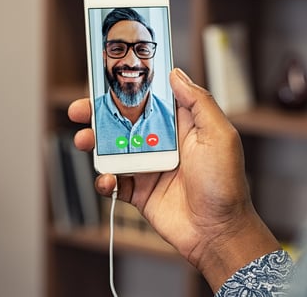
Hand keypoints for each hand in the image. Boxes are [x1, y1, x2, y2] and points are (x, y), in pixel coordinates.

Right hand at [68, 68, 279, 291]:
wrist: (217, 232)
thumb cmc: (225, 184)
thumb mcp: (219, 135)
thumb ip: (198, 102)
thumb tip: (176, 74)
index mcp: (180, 125)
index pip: (150, 98)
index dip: (129, 86)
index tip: (106, 75)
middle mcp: (161, 142)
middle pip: (124, 121)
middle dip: (99, 113)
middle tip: (81, 109)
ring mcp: (148, 166)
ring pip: (113, 148)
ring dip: (94, 142)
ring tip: (83, 140)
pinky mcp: (139, 191)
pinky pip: (114, 180)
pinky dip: (104, 179)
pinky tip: (107, 179)